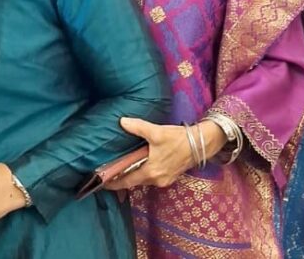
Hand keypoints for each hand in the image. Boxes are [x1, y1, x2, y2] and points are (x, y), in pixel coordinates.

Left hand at [104, 118, 225, 189]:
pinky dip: (142, 172)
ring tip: (120, 168)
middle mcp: (157, 180)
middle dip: (121, 179)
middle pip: (134, 181)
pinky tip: (138, 164)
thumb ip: (138, 127)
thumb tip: (122, 121)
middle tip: (108, 173)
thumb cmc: (178, 139)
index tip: (102, 183)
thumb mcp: (156, 132)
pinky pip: (151, 177)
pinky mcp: (170, 175)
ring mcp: (164, 179)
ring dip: (132, 175)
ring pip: (143, 179)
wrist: (201, 144)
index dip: (114, 183)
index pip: (127, 181)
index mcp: (151, 172)